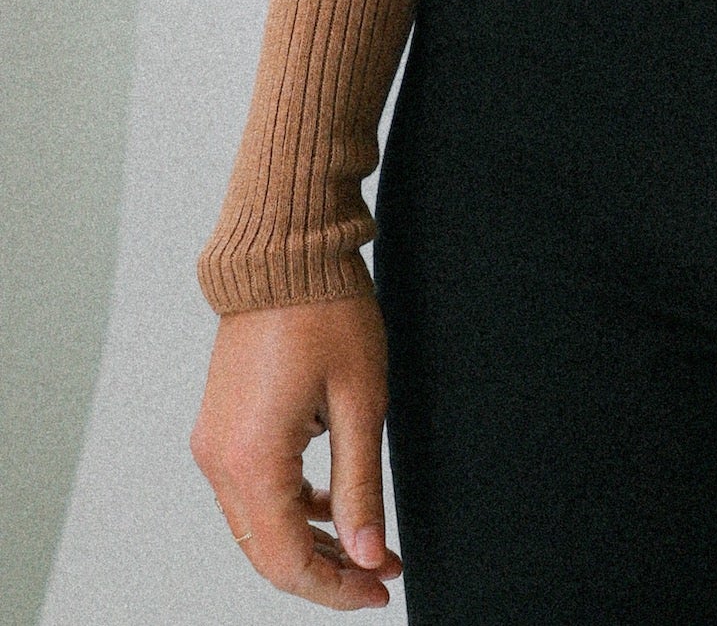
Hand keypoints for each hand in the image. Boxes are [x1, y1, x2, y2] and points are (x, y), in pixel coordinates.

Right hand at [191, 290, 402, 607]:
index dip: (336, 588)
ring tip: (369, 542)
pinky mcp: (220, 425)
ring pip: (258, 524)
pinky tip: (335, 502)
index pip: (287, 562)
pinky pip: (252, 488)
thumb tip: (367, 555)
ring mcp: (214, 442)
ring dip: (311, 540)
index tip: (381, 588)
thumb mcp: (361, 401)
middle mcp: (219, 460)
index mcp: (252, 460)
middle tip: (382, 571)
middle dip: (328, 570)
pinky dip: (292, 506)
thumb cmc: (328, 310)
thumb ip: (360, 486)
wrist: (285, 247)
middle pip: (268, 551)